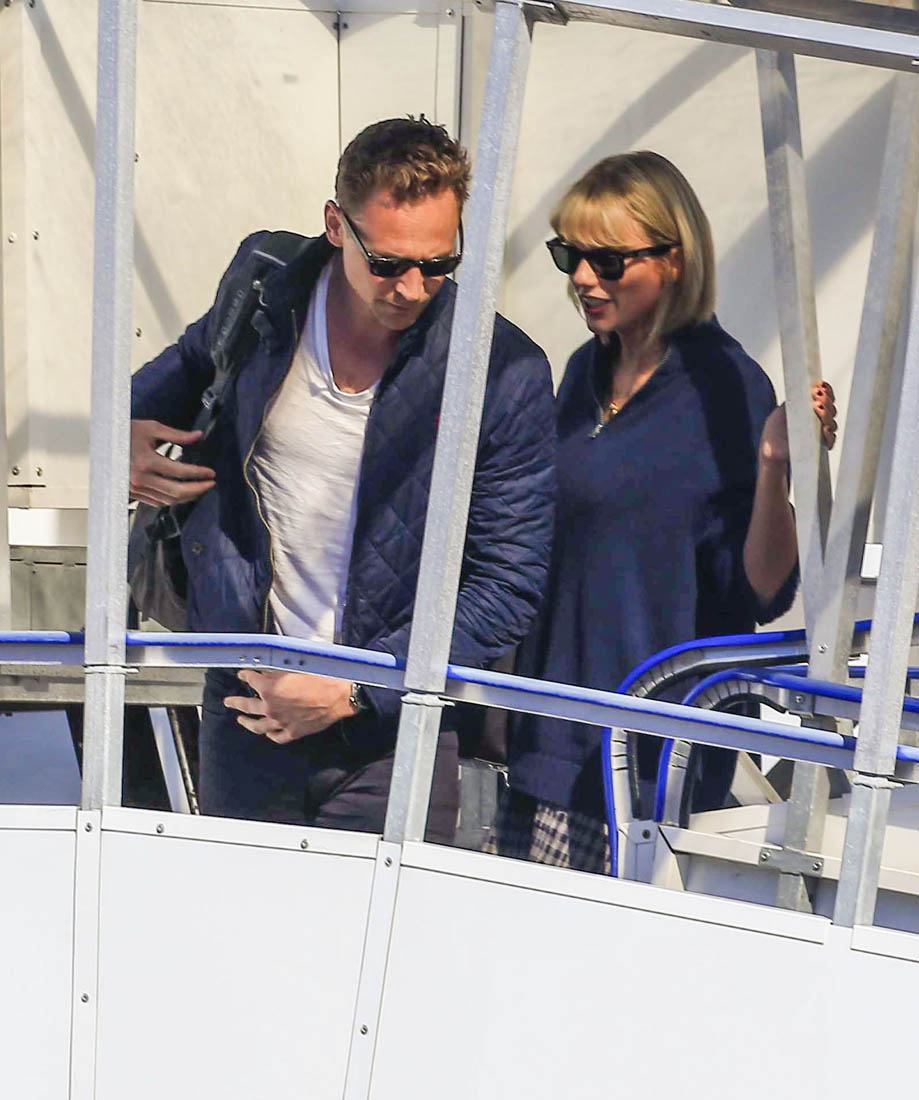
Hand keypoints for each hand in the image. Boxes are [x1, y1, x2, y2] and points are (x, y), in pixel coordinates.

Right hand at [129, 419, 216, 505]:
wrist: (101, 442)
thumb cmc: (126, 431)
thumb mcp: (151, 428)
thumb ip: (177, 435)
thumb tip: (199, 436)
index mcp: (146, 461)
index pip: (180, 472)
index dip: (199, 474)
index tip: (211, 473)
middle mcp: (140, 478)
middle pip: (176, 491)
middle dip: (197, 489)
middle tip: (210, 484)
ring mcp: (135, 488)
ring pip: (167, 500)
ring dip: (187, 497)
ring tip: (200, 489)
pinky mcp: (132, 493)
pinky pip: (157, 501)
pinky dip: (172, 499)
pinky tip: (183, 493)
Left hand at [223, 669, 357, 743]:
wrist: (339, 695)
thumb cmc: (320, 678)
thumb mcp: (294, 666)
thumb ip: (276, 670)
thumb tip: (266, 670)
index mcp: (268, 688)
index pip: (250, 679)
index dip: (245, 675)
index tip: (243, 674)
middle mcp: (270, 707)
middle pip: (247, 705)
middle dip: (236, 702)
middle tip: (229, 701)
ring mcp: (280, 722)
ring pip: (257, 726)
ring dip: (247, 722)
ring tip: (241, 720)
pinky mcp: (293, 732)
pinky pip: (276, 737)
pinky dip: (270, 735)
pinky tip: (267, 733)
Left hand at [759, 381, 836, 466]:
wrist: (770, 450)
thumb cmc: (775, 431)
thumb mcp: (781, 410)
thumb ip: (793, 400)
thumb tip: (803, 388)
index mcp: (811, 411)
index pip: (826, 399)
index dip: (827, 391)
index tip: (821, 385)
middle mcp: (819, 422)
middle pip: (831, 409)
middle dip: (826, 400)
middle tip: (817, 395)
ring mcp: (820, 434)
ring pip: (832, 423)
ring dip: (827, 414)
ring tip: (817, 407)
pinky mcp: (819, 447)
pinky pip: (830, 441)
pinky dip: (829, 434)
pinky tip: (825, 429)